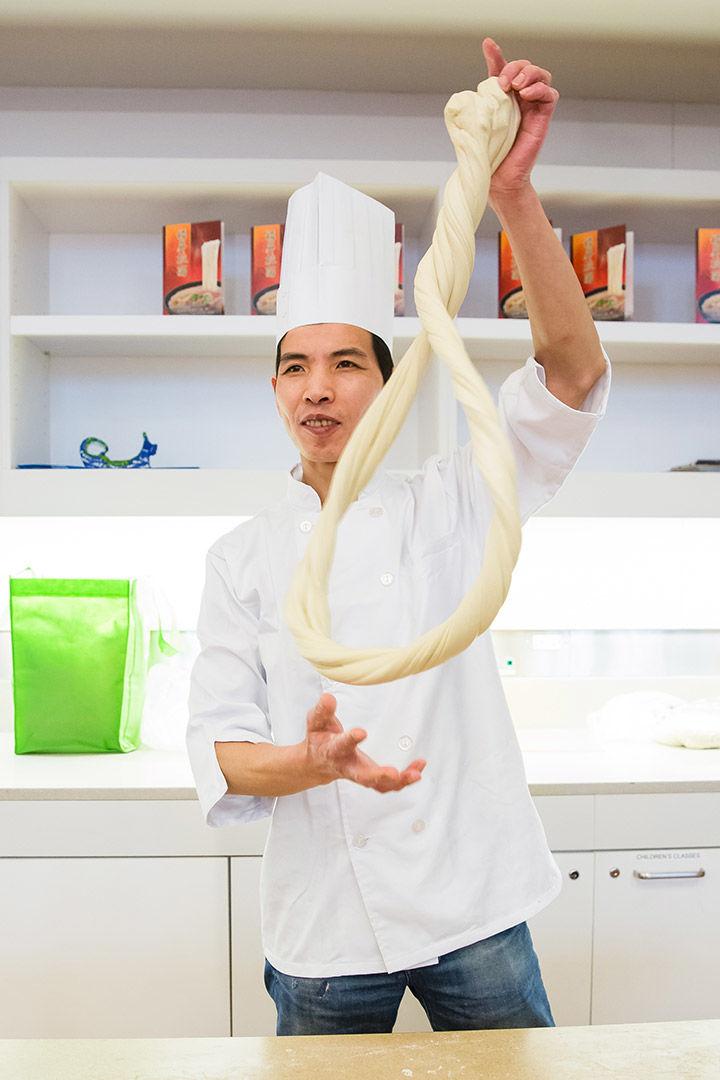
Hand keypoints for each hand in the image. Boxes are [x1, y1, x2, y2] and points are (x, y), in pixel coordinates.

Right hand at [304, 692, 426, 793]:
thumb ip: (323, 711)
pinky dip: (403, 781)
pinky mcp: (370, 779)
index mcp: (333, 751)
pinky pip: (388, 785)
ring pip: (379, 785)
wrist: (316, 763)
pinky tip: (418, 769)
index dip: (350, 739)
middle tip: (394, 773)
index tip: (362, 732)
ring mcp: (360, 775)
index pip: (341, 745)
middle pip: (362, 776)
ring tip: (416, 773)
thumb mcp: (316, 722)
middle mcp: (347, 766)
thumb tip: (329, 697)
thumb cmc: (320, 738)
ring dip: (399, 782)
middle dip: (378, 776)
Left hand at [481, 37, 558, 197]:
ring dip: (529, 73)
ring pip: (540, 75)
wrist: (498, 179)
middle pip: (524, 67)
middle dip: (514, 66)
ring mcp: (533, 107)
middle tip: (503, 81)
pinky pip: (550, 94)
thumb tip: (462, 96)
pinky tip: (527, 94)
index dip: (496, 55)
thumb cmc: (486, 156)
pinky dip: (540, 88)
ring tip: (516, 86)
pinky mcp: (543, 118)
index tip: (487, 45)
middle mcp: (519, 100)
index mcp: (502, 98)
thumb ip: (474, 108)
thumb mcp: (475, 126)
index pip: (502, 69)